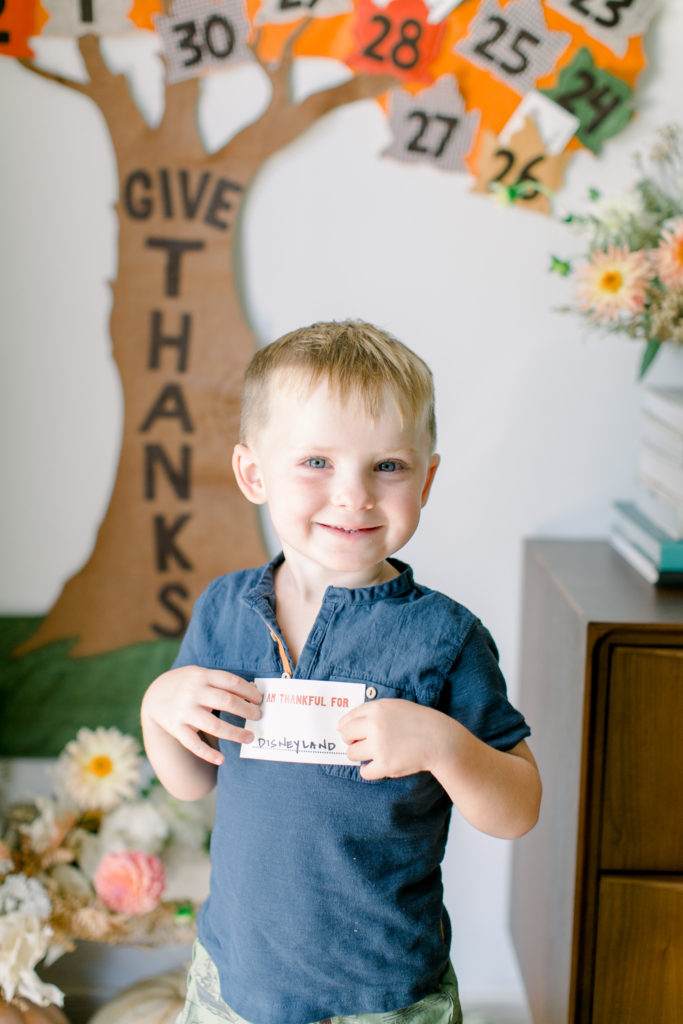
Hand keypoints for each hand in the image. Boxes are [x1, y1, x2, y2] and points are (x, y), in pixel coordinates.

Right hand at [141, 666, 261, 766]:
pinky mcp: (176, 728)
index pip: (231, 682)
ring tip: (249, 737)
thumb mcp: (201, 675)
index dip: (249, 691)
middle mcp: (193, 693)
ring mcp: (184, 711)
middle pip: (226, 702)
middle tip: (258, 716)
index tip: (260, 699)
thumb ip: (221, 682)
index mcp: (201, 676)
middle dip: (246, 710)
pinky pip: (194, 744)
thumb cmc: (188, 685)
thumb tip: (252, 693)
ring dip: (235, 733)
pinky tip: (222, 759)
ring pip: (214, 726)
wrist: (155, 696)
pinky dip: (208, 754)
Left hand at [337, 699, 444, 780]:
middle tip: (365, 744)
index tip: (352, 734)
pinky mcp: (385, 765)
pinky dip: (370, 771)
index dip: (347, 728)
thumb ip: (371, 711)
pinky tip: (380, 765)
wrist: (440, 739)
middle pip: (346, 736)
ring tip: (375, 754)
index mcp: (377, 709)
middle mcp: (375, 725)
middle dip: (352, 741)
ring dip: (360, 756)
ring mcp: (379, 746)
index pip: (347, 720)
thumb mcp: (395, 706)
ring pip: (351, 754)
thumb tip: (344, 724)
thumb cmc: (418, 721)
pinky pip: (364, 772)